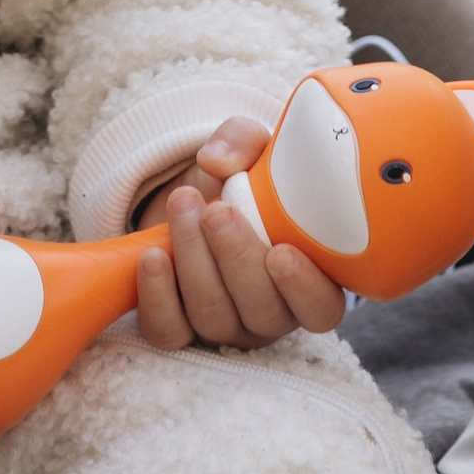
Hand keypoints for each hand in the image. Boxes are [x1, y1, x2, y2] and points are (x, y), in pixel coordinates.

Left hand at [134, 115, 347, 346]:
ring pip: (213, 315)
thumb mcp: (254, 152)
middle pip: (261, 311)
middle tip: (216, 211)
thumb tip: (216, 160)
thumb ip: (246, 143)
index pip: (320, 308)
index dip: (304, 288)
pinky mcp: (179, 327)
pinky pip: (168, 331)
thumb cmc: (242, 182)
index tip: (281, 253)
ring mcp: (225, 326)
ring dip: (194, 257)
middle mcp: (271, 313)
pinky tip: (152, 256)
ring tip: (182, 203)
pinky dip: (157, 296)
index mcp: (308, 279)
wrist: (193, 199)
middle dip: (236, 258)